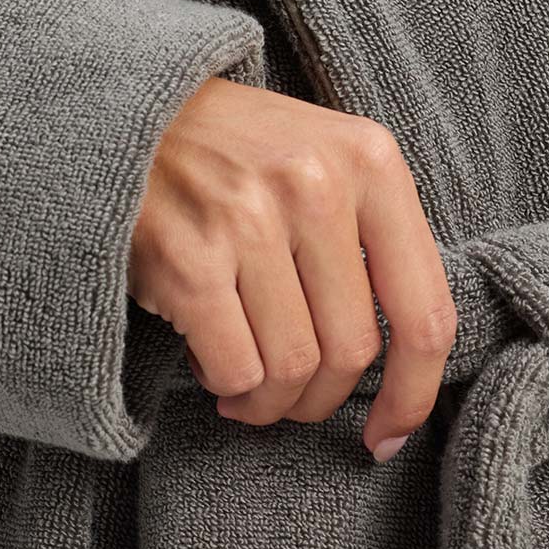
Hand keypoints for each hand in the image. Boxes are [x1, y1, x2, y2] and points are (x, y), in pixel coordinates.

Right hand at [127, 75, 457, 460]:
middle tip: (287, 398)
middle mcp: (318, 184)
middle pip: (351, 353)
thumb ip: (372, 243)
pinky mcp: (189, 259)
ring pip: (292, 370)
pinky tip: (208, 363)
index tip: (388, 437)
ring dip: (268, 401)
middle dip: (319, 399)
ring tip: (243, 385)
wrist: (122, 112)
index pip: (426, 314)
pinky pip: (237, 370)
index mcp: (372, 163)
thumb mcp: (324, 163)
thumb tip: (407, 372)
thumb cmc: (235, 156)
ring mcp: (250, 220)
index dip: (413, 397)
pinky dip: (226, 385)